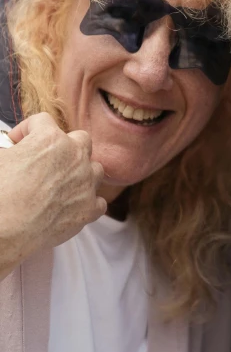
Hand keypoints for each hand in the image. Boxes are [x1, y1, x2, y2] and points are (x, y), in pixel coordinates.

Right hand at [0, 113, 106, 278]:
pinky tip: (72, 206)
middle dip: (66, 146)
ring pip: (95, 169)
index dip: (27, 130)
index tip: (18, 142)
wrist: (5, 230)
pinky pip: (99, 201)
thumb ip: (12, 150)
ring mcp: (86, 183)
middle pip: (81, 140)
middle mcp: (75, 156)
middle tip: (48, 160)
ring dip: (82, 173)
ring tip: (63, 184)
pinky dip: (88, 203)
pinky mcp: (90, 209)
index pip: (42, 121)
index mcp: (50, 139)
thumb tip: (14, 152)